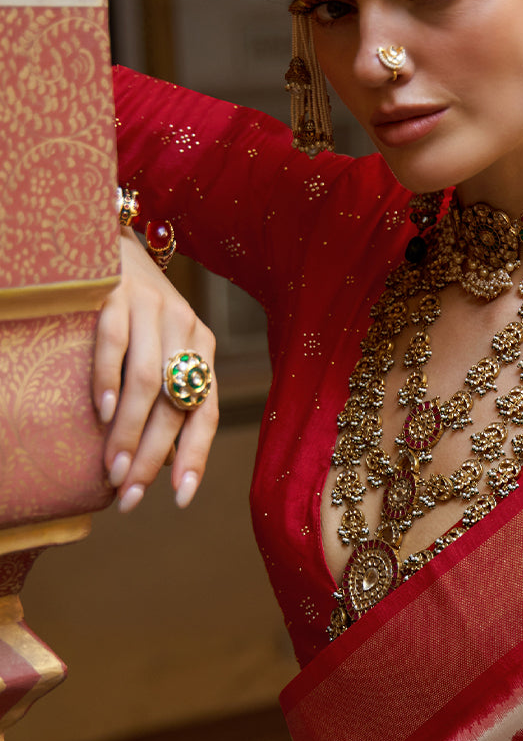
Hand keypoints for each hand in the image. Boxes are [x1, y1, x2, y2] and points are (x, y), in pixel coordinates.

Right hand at [95, 231, 217, 512]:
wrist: (108, 240)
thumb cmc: (135, 311)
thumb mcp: (161, 350)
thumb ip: (167, 397)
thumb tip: (163, 462)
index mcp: (203, 349)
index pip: (205, 413)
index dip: (195, 458)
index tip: (180, 499)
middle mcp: (186, 330)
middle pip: (175, 406)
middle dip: (152, 458)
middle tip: (129, 496)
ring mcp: (153, 310)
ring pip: (148, 382)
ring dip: (128, 432)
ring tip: (111, 469)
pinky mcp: (117, 293)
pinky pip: (115, 342)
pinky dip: (108, 379)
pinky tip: (101, 412)